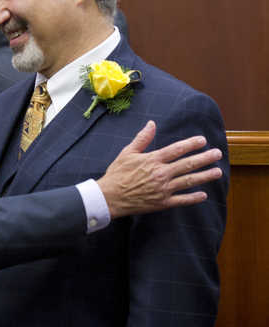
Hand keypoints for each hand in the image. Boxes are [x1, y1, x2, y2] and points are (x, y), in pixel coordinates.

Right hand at [98, 120, 222, 218]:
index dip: (191, 144)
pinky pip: (181, 200)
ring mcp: (163, 189)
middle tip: (217, 153)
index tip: (203, 140)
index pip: (177, 149)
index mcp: (153, 160)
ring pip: (188, 181)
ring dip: (204, 176)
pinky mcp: (162, 203)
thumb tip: (152, 124)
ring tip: (218, 171)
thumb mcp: (127, 152)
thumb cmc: (117, 174)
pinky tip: (204, 195)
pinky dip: (193, 198)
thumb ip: (142, 138)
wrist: (109, 197)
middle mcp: (161, 174)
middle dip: (204, 158)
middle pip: (187, 164)